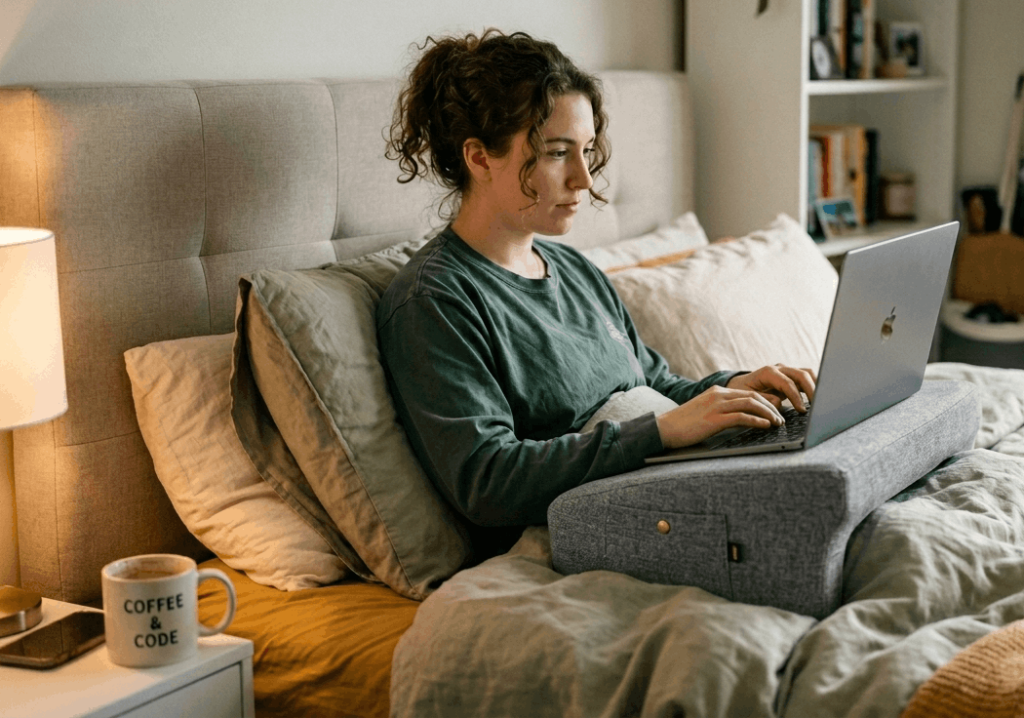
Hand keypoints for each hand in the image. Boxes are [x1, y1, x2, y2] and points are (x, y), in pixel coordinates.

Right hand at [655, 384, 787, 449]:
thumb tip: (742, 419)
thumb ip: (722, 412)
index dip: (766, 401)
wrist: (663, 429)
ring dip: (768, 413)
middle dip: (771, 407)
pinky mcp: (714, 418)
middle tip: (781, 418)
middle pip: (753, 396)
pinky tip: (765, 426)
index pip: (748, 392)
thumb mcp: (705, 413)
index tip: (776, 411)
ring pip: (750, 404)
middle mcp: (718, 395)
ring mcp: (716, 405)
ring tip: (777, 423)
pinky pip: (741, 416)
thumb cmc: (683, 425)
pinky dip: (757, 420)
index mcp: (717, 392)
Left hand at [726, 364, 816, 411]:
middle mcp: (779, 369)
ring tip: (820, 402)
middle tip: (817, 406)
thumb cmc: (741, 392)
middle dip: (811, 390)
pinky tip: (817, 399)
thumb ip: (763, 399)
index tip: (802, 410)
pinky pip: (806, 378)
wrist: (738, 385)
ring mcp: (786, 371)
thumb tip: (779, 403)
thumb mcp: (747, 397)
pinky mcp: (791, 377)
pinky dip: (814, 386)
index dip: (796, 397)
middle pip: (801, 374)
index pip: (787, 383)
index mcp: (767, 372)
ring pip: (807, 373)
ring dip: (816, 386)